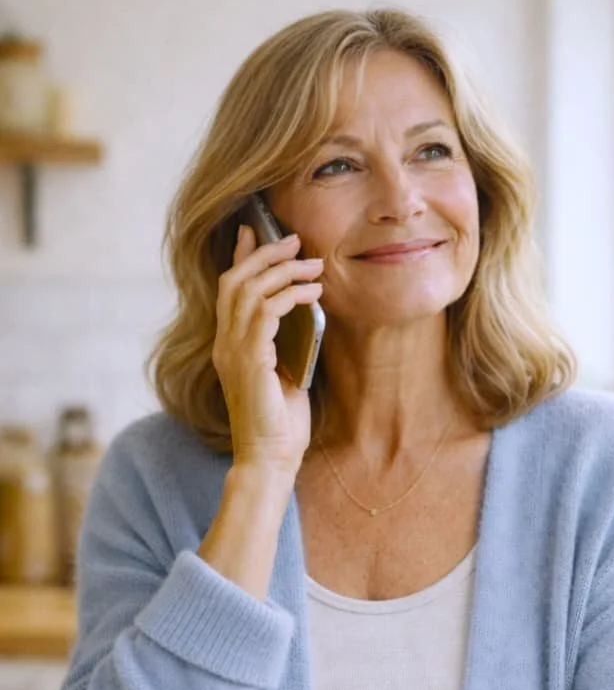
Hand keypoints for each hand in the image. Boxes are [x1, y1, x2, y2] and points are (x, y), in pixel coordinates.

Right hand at [212, 223, 323, 477]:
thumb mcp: (284, 370)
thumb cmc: (280, 421)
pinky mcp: (250, 359)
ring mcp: (233, 351)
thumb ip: (284, 340)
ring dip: (284, 271)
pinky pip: (267, 311)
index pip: (227, 289)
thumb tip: (302, 307)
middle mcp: (224, 344)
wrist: (271, 459)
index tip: (254, 230)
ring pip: (250, 290)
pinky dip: (291, 295)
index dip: (240, 256)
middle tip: (294, 240)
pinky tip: (314, 293)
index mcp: (228, 345)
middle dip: (265, 253)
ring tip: (314, 265)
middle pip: (234, 280)